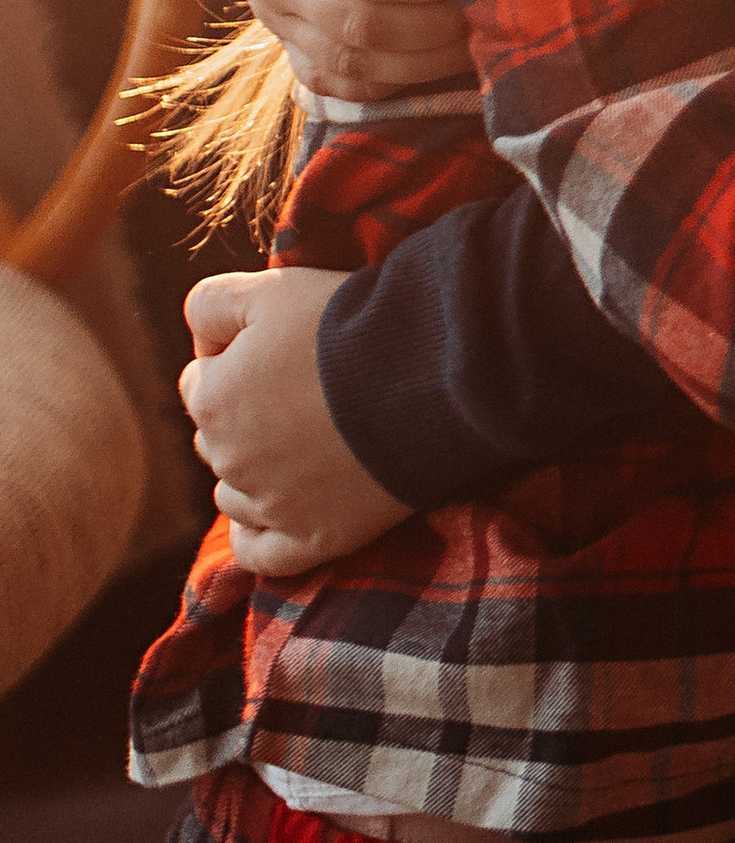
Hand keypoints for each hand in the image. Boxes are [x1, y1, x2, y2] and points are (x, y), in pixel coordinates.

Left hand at [180, 269, 414, 576]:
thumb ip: (211, 304)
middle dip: (247, 417)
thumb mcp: (271, 288)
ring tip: (307, 444)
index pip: (198, 381)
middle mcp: (227, 458)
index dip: (237, 360)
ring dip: (254, 472)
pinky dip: (257, 536)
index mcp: (211, 398)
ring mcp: (268, 505)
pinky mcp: (311, 539)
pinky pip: (259, 554)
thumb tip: (199, 340)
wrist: (427, 372)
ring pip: (233, 494)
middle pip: (217, 438)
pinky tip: (273, 515)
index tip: (285, 350)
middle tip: (307, 392)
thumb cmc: (350, 324)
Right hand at [231, 0, 465, 97]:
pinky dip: (394, 82)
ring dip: (424, 62)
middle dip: (437, 24)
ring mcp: (278, 21)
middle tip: (483, 0)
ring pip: (356, 68)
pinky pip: (341, 85)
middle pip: (367, 29)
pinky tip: (437, 59)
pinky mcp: (291, 45)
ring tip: (474, 32)